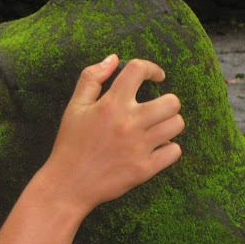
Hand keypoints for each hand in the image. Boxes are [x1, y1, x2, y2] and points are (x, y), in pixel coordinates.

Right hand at [45, 55, 183, 212]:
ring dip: (169, 125)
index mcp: (111, 104)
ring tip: (156, 130)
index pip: (139, 70)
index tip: (156, 77)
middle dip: (166, 103)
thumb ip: (91, 78)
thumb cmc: (71, 144)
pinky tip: (155, 150)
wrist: (68, 184)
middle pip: (172, 101)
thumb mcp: (74, 107)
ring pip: (176, 125)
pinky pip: (174, 152)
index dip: (152, 69)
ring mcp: (138, 147)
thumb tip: (113, 59)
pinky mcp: (144, 169)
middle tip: (155, 111)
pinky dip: (168, 150)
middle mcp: (128, 123)